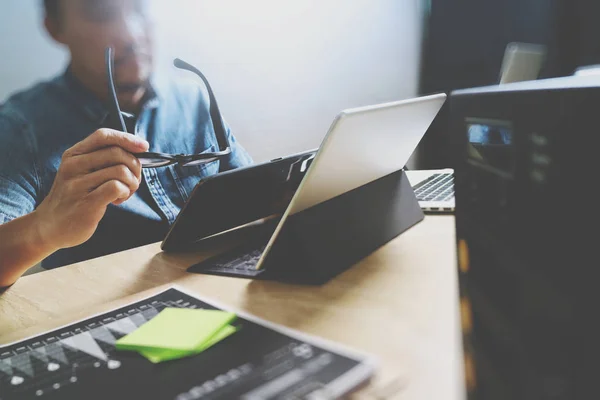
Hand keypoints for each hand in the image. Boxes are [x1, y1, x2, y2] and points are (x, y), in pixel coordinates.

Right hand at [34, 129, 148, 249]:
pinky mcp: (86, 203)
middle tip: (133, 181)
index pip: (103, 135)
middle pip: (117, 153)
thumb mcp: (81, 172)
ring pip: (120, 170)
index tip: (143, 147)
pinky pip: (116, 187)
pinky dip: (125, 193)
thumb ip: (102, 159)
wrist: (51, 226)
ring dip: (132, 183)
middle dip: (135, 166)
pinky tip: (118, 200)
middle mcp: (73, 166)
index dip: (127, 138)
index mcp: (73, 154)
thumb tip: (138, 150)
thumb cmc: (75, 197)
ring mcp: (77, 185)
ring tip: (124, 193)